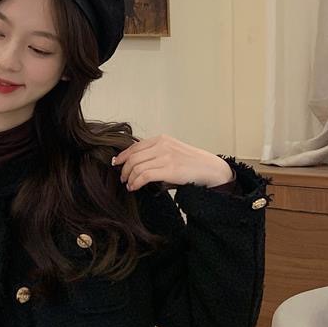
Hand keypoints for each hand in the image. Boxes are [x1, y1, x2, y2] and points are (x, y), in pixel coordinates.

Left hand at [112, 134, 233, 190]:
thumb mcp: (172, 151)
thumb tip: (137, 164)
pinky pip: (144, 176)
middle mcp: (162, 145)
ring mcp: (166, 157)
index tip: (116, 163)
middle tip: (122, 178)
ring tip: (129, 185)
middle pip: (133, 157)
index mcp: (161, 139)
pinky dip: (136, 183)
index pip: (135, 146)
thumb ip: (156, 153)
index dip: (122, 156)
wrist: (210, 168)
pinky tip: (135, 187)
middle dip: (124, 169)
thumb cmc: (191, 163)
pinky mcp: (169, 170)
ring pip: (137, 167)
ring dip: (129, 178)